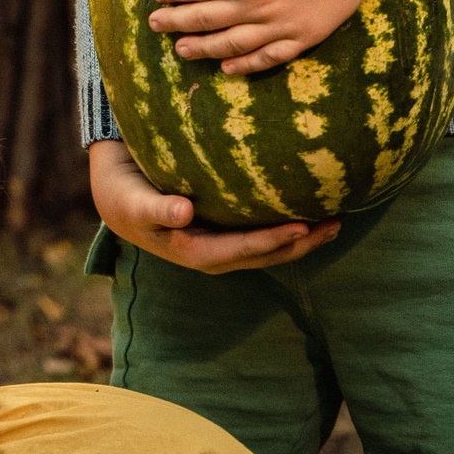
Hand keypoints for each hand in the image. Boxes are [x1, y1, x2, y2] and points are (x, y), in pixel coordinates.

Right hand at [89, 139, 337, 273]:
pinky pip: (262, 235)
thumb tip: (184, 213)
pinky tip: (307, 213)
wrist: (118, 200)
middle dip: (301, 244)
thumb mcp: (135, 203)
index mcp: (194, 252)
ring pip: (269, 249)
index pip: (242, 249)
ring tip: (334, 223)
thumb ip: (157, 209)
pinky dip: (287, 227)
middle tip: (335, 224)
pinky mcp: (225, 233)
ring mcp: (221, 246)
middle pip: (265, 255)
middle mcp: (214, 255)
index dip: (272, 241)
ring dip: (302, 240)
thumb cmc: (126, 197)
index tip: (302, 227)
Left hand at [149, 0, 418, 74]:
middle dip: (177, 22)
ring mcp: (281, 25)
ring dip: (203, 49)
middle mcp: (256, 7)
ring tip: (181, 49)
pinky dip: (246, 65)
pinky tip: (228, 68)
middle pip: (206, 20)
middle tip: (155, 24)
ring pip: (232, 45)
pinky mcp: (304, 36)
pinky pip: (269, 58)